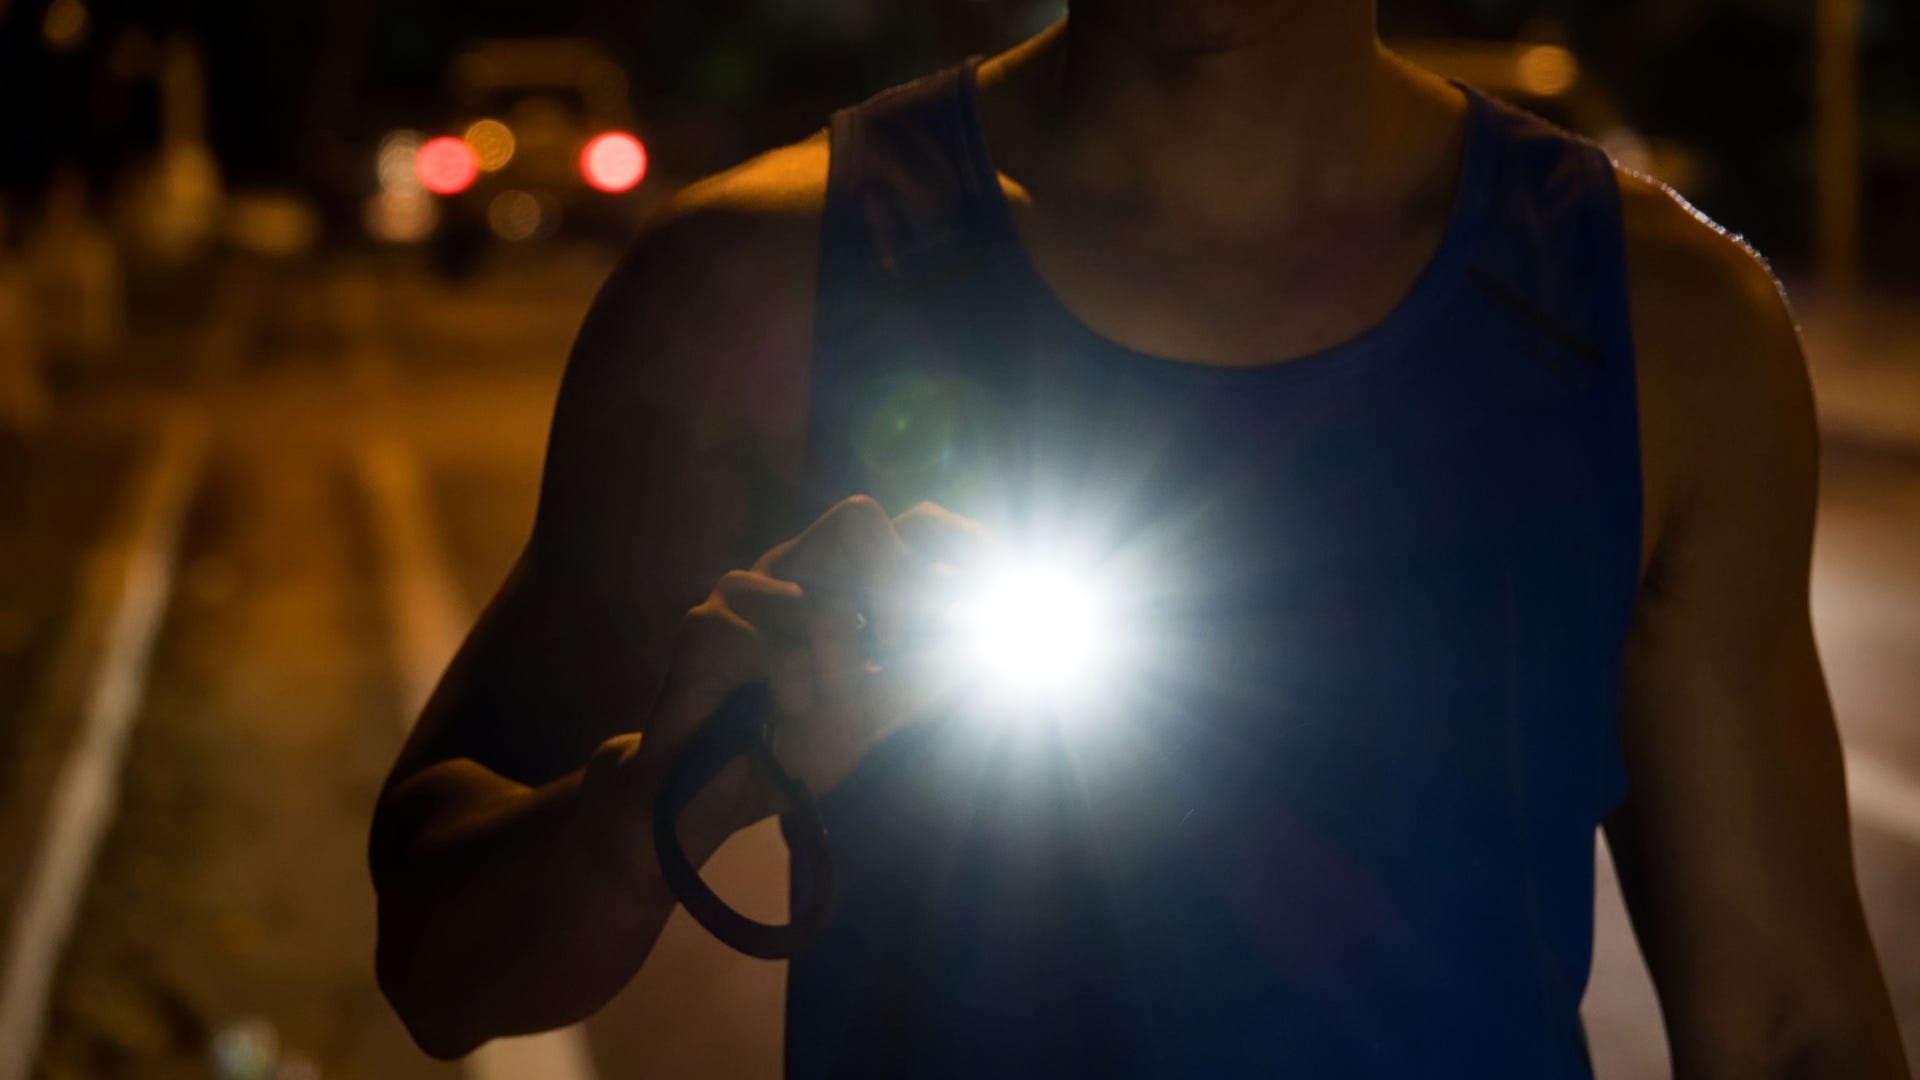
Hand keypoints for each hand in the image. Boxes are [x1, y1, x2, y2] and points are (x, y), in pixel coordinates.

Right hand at [629, 497, 987, 837]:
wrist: (719, 794)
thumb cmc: (797, 743)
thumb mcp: (883, 709)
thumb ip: (932, 669)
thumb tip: (995, 634)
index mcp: (846, 578)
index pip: (913, 524)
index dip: (958, 540)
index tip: (991, 584)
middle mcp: (797, 567)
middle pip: (860, 517)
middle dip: (895, 582)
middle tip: (897, 644)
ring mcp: (747, 588)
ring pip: (822, 603)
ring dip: (838, 675)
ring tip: (811, 712)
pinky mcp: (706, 623)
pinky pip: (775, 650)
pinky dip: (791, 693)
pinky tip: (773, 716)